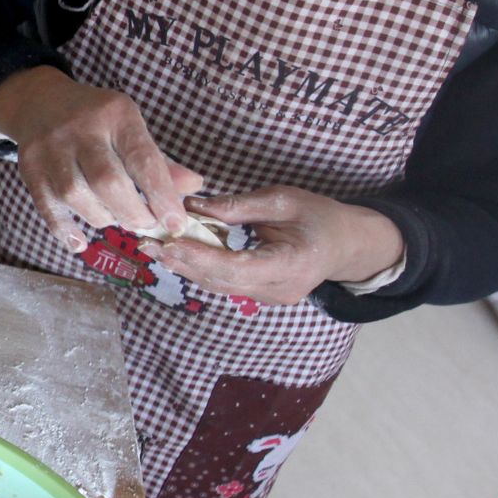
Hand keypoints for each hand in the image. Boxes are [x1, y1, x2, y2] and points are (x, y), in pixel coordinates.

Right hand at [0, 67, 203, 254]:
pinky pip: (47, 206)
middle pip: (107, 181)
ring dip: (102, 218)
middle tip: (145, 224)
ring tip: (115, 219)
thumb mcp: (129, 127)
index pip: (143, 158)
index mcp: (116, 114)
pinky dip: (65, 229)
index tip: (175, 223)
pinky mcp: (29, 167)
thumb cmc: (96, 119)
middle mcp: (82, 128)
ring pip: (76, 195)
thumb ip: (159, 160)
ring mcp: (51, 147)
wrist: (40, 101)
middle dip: (132, 213)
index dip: (162, 196)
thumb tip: (193, 187)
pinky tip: (80, 242)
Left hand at [151, 187, 406, 306]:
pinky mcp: (262, 294)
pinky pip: (227, 283)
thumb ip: (240, 206)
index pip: (237, 267)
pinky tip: (180, 253)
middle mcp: (278, 289)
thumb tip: (194, 205)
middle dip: (183, 262)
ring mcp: (270, 297)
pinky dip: (202, 268)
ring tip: (155, 247)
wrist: (348, 245)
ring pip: (220, 285)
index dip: (201, 257)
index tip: (171, 243)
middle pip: (222, 281)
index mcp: (291, 264)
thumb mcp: (284, 200)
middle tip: (149, 243)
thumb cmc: (321, 216)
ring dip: (187, 267)